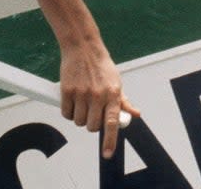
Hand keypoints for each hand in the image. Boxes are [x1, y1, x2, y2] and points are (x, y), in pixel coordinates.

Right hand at [59, 41, 141, 158]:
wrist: (83, 47)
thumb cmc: (101, 65)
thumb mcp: (116, 81)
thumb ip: (124, 101)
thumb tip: (134, 114)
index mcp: (113, 94)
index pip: (112, 123)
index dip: (110, 140)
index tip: (107, 154)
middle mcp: (98, 95)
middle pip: (92, 126)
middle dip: (92, 124)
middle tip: (92, 113)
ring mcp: (81, 93)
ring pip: (78, 122)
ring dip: (80, 118)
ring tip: (83, 104)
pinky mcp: (67, 91)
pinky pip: (66, 114)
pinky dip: (68, 112)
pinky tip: (73, 101)